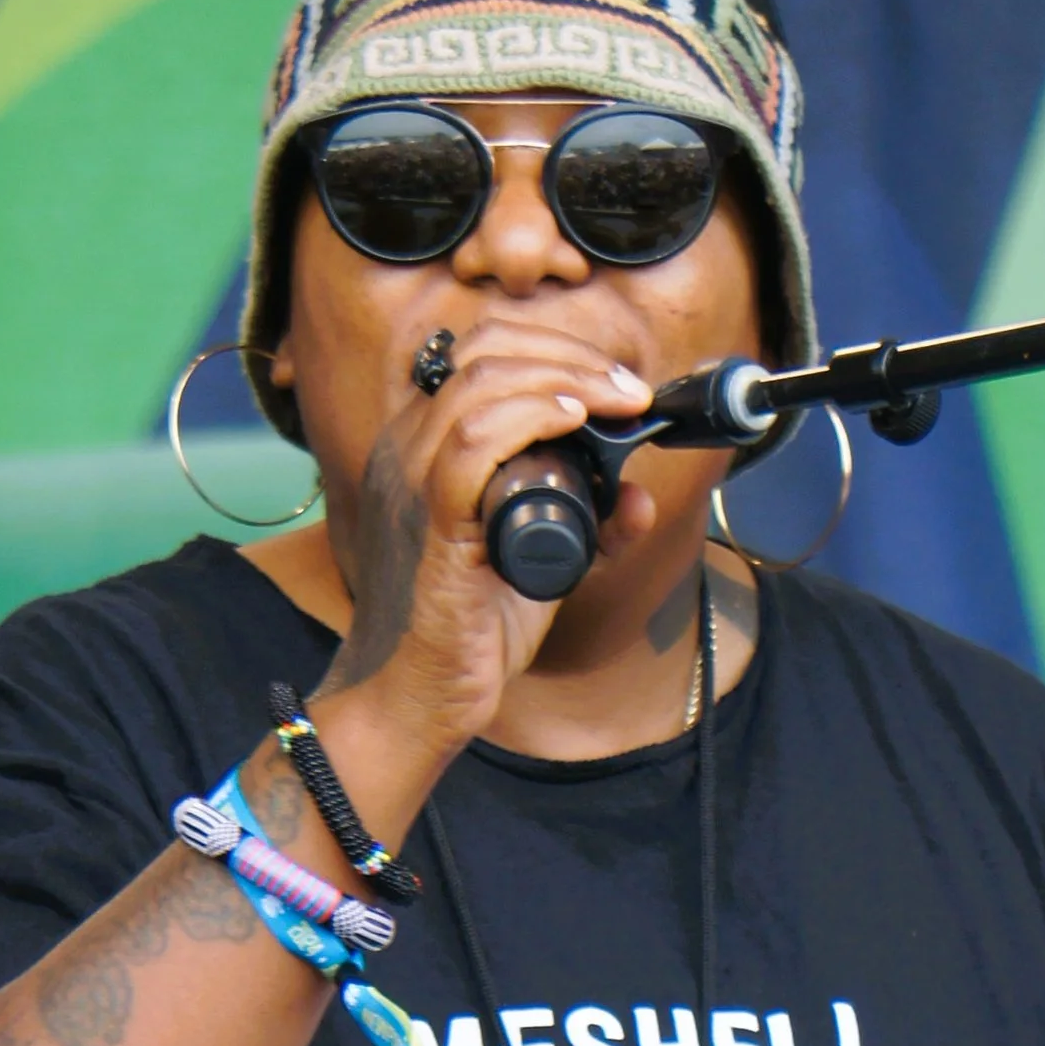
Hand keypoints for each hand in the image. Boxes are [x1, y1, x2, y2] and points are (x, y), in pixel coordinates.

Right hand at [317, 313, 658, 755]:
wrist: (417, 698)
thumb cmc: (467, 631)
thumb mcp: (541, 564)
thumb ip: (587, 528)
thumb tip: (639, 498)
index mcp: (421, 446)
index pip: (480, 353)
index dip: (553, 347)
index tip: (617, 379)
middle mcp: (405, 449)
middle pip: (483, 351)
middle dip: (570, 353)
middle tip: (629, 388)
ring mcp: (411, 483)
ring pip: (480, 384)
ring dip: (563, 377)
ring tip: (618, 399)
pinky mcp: (430, 525)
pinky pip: (471, 445)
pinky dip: (531, 418)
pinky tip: (575, 419)